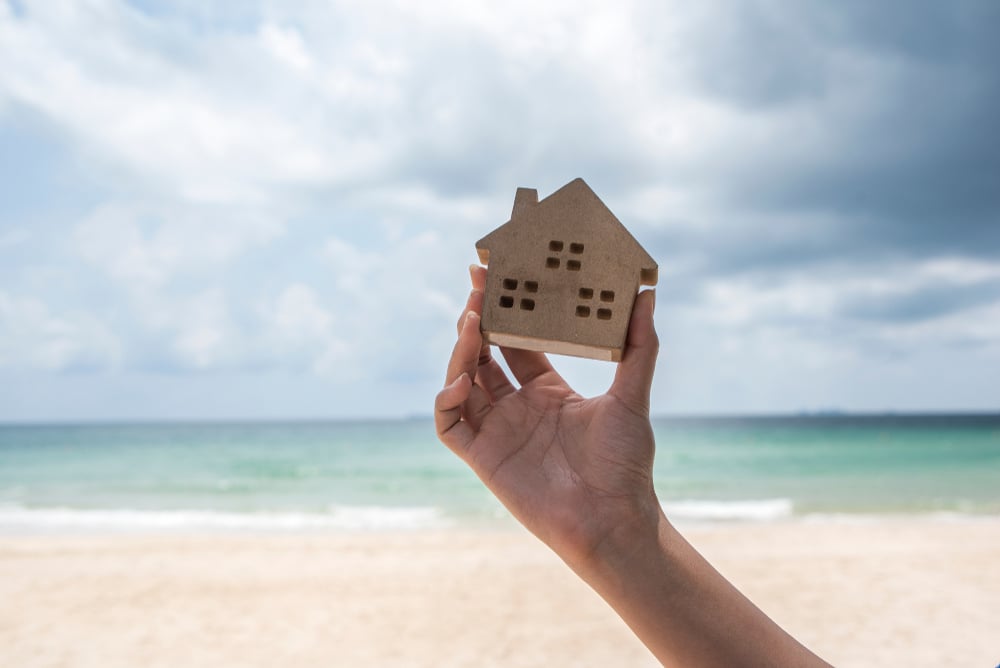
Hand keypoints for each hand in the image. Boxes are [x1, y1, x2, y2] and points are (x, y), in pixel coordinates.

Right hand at [435, 265, 660, 566]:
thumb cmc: (625, 465)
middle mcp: (519, 408)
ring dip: (461, 350)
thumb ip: (639, 346)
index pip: (517, 343)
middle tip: (478, 283)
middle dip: (478, 319)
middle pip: (485, 354)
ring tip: (471, 322)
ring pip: (463, 380)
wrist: (612, 520)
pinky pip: (449, 423)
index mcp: (549, 391)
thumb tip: (648, 294)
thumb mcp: (633, 397)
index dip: (507, 311)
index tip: (500, 275)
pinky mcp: (481, 457)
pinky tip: (463, 380)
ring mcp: (498, 431)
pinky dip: (447, 399)